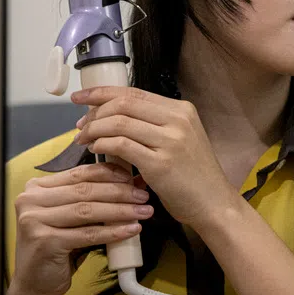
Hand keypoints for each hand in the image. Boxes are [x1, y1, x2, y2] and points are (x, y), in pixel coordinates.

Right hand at [9, 162, 149, 294]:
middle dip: (119, 192)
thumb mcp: (73, 215)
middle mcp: (31, 200)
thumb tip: (134, 182)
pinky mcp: (44, 241)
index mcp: (38, 187)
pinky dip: (112, 232)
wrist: (35, 282)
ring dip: (120, 211)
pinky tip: (131, 230)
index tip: (133, 177)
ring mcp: (34, 220)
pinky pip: (87, 234)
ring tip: (143, 212)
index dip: (109, 174)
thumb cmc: (58, 244)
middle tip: (143, 196)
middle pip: (85, 190)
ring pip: (87, 210)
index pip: (80, 173)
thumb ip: (94, 197)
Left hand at [71, 86, 238, 227]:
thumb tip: (114, 115)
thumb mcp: (180, 139)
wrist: (213, 202)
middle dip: (94, 112)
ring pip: (119, 122)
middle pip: (124, 103)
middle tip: (81, 125)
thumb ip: (155, 124)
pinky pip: (121, 145)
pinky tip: (96, 150)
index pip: (134, 92)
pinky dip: (103, 145)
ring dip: (94, 129)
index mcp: (182, 110)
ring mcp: (171, 141)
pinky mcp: (160, 163)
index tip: (80, 97)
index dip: (102, 92)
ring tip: (84, 140)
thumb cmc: (193, 174)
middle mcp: (178, 120)